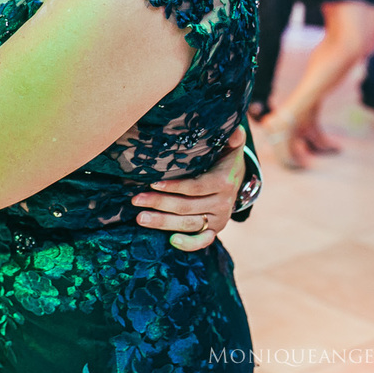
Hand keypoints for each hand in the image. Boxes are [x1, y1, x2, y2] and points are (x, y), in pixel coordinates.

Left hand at [131, 128, 246, 251]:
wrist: (237, 179)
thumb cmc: (224, 158)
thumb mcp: (230, 146)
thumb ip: (233, 138)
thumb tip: (236, 128)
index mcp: (223, 183)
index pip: (196, 187)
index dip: (175, 187)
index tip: (153, 183)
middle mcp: (222, 204)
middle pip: (187, 207)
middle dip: (159, 204)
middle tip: (136, 200)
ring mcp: (219, 219)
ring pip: (189, 224)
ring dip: (164, 222)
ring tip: (140, 218)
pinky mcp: (215, 230)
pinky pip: (203, 241)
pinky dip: (189, 244)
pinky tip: (171, 241)